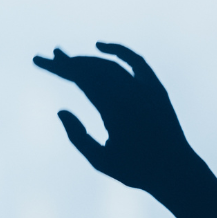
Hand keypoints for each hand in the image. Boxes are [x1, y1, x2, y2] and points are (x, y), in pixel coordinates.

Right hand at [34, 43, 203, 192]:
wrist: (176, 170)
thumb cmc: (136, 170)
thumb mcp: (100, 160)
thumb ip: (78, 136)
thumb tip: (61, 111)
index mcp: (114, 109)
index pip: (80, 78)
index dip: (58, 68)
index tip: (39, 61)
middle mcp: (130, 92)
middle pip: (92, 68)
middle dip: (68, 62)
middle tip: (48, 57)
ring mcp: (145, 87)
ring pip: (109, 65)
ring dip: (86, 61)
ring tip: (68, 61)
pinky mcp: (155, 87)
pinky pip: (135, 61)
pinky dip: (118, 51)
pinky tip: (100, 47)